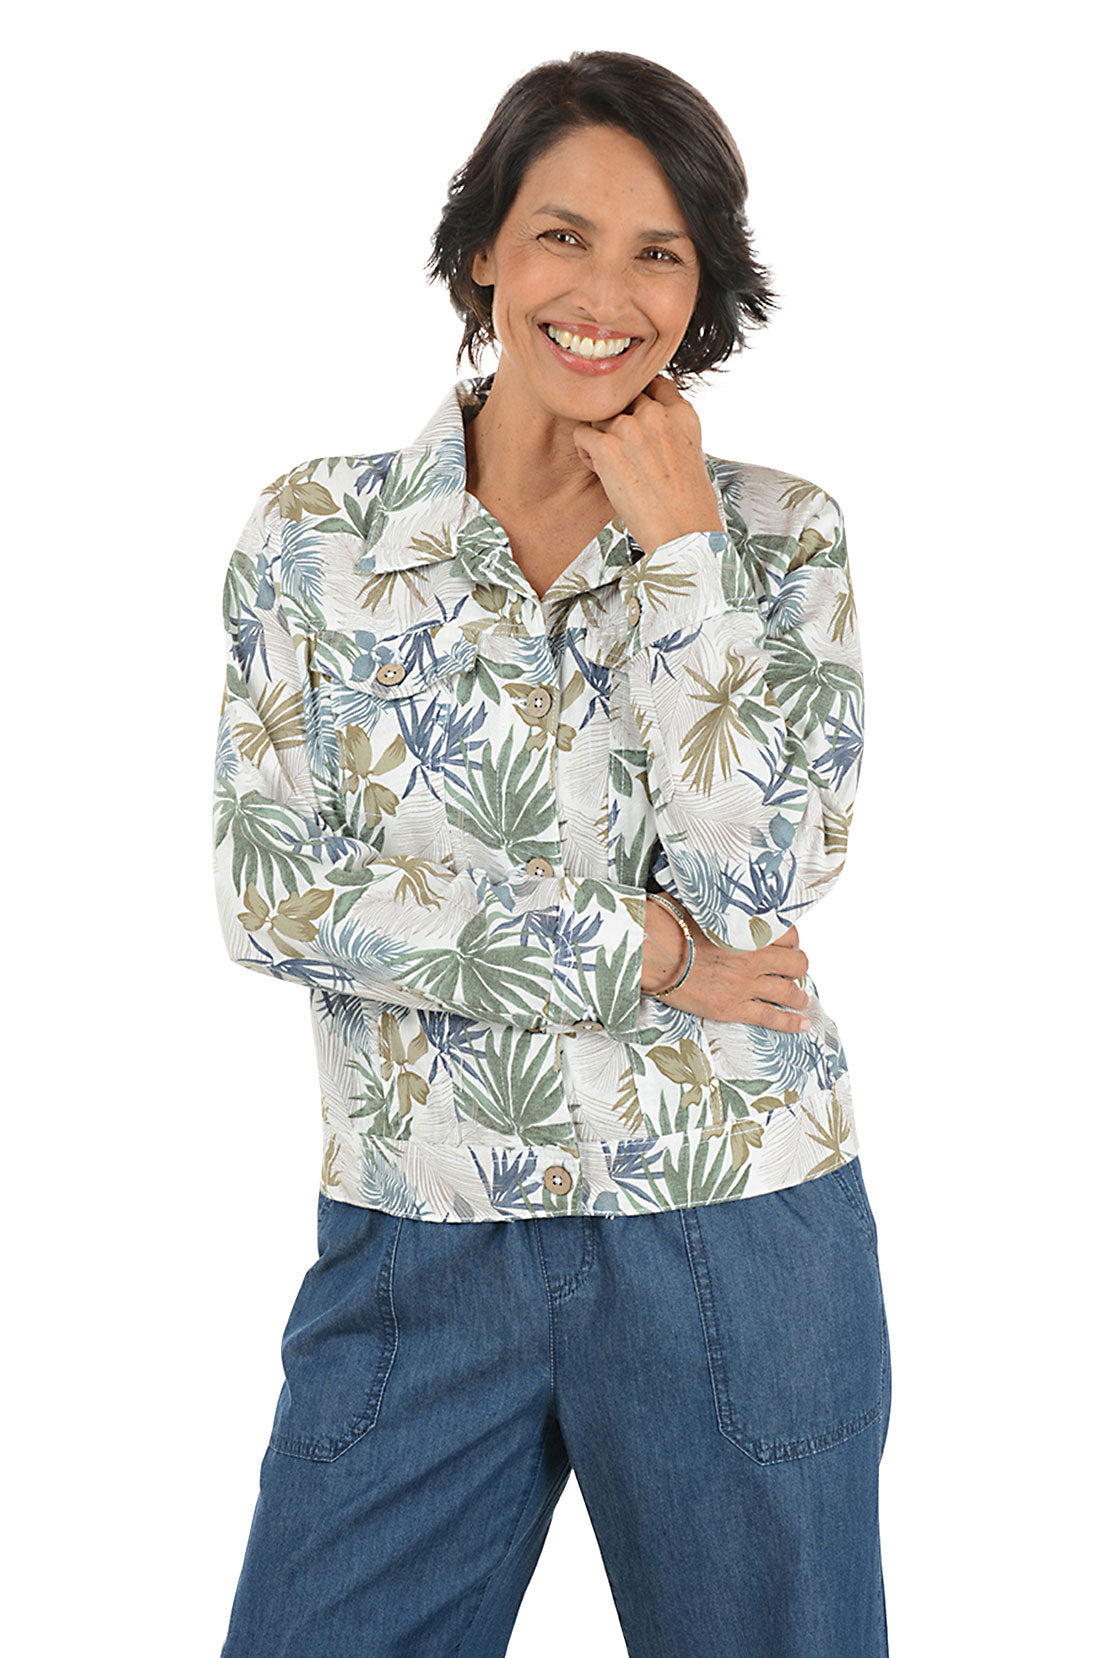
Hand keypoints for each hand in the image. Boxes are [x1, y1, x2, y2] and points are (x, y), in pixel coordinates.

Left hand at [572, 374, 723, 556]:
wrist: (685, 534)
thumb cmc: (690, 506)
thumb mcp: (691, 454)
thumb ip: (670, 431)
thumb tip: (648, 429)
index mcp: (682, 414)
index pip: (653, 384)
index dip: (640, 401)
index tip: (636, 421)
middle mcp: (657, 414)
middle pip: (623, 398)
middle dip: (618, 419)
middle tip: (623, 449)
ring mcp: (631, 428)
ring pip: (599, 416)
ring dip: (600, 436)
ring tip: (611, 464)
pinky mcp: (607, 447)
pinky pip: (582, 434)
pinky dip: (586, 452)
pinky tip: (599, 471)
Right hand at [647, 907, 811, 1032]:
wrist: (650, 951)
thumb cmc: (667, 924)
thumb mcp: (699, 902)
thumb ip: (720, 905)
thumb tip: (720, 898)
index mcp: (748, 929)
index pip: (789, 934)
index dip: (792, 941)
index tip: (788, 945)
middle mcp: (753, 957)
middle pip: (796, 963)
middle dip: (798, 967)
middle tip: (793, 970)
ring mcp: (745, 984)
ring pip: (788, 992)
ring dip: (799, 995)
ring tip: (801, 998)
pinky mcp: (732, 1007)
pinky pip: (771, 1017)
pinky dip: (791, 1022)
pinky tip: (801, 1024)